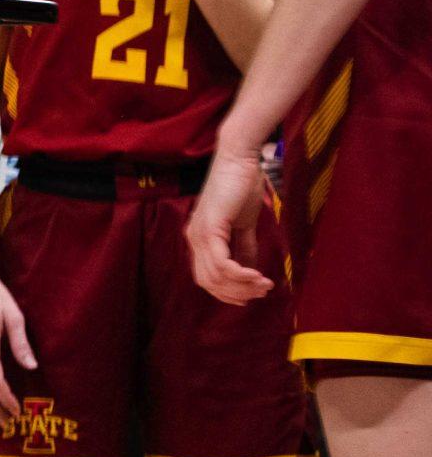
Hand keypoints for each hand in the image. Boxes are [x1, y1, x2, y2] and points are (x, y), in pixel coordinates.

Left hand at [186, 142, 275, 305]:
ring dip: (243, 286)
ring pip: (215, 277)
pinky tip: (258, 276)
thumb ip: (244, 249)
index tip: (253, 295)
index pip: (207, 279)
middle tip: (262, 292)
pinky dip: (240, 275)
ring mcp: (199, 234)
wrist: (240, 161)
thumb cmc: (242, 189)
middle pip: (209, 283)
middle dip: (237, 293)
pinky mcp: (209, 228)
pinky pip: (222, 263)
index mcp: (199, 239)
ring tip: (264, 285)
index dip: (229, 292)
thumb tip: (251, 273)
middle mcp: (193, 239)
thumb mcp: (244, 226)